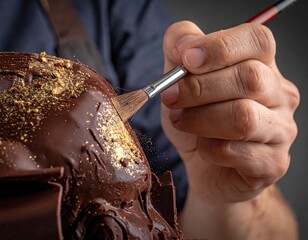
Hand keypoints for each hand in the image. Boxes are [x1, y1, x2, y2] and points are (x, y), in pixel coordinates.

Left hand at [160, 21, 299, 203]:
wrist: (202, 164)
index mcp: (261, 65)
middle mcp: (279, 94)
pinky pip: (234, 151)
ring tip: (181, 121)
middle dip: (198, 88)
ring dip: (200, 120)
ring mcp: (281, 129)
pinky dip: (207, 149)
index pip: (257, 40)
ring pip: (243, 117)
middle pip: (249, 78)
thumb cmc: (195, 118)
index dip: (220, 47)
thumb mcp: (179, 79)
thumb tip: (184, 44)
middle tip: (170, 97)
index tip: (186, 60)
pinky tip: (203, 147)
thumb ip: (178, 50)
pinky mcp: (272, 162)